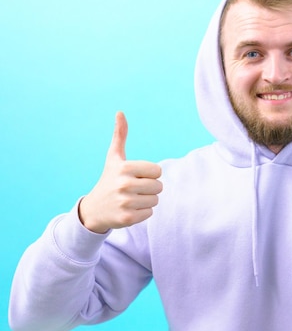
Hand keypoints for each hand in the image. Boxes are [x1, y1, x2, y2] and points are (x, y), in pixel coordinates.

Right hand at [79, 112, 162, 233]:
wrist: (94, 209)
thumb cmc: (109, 179)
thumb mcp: (114, 157)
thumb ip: (120, 135)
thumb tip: (120, 112)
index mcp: (125, 168)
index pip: (158, 171)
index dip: (150, 174)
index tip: (136, 176)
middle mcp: (124, 184)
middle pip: (158, 186)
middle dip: (149, 188)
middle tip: (133, 189)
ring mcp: (125, 202)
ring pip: (155, 200)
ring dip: (146, 201)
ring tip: (130, 199)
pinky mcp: (127, 218)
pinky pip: (150, 213)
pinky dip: (142, 213)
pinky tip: (128, 210)